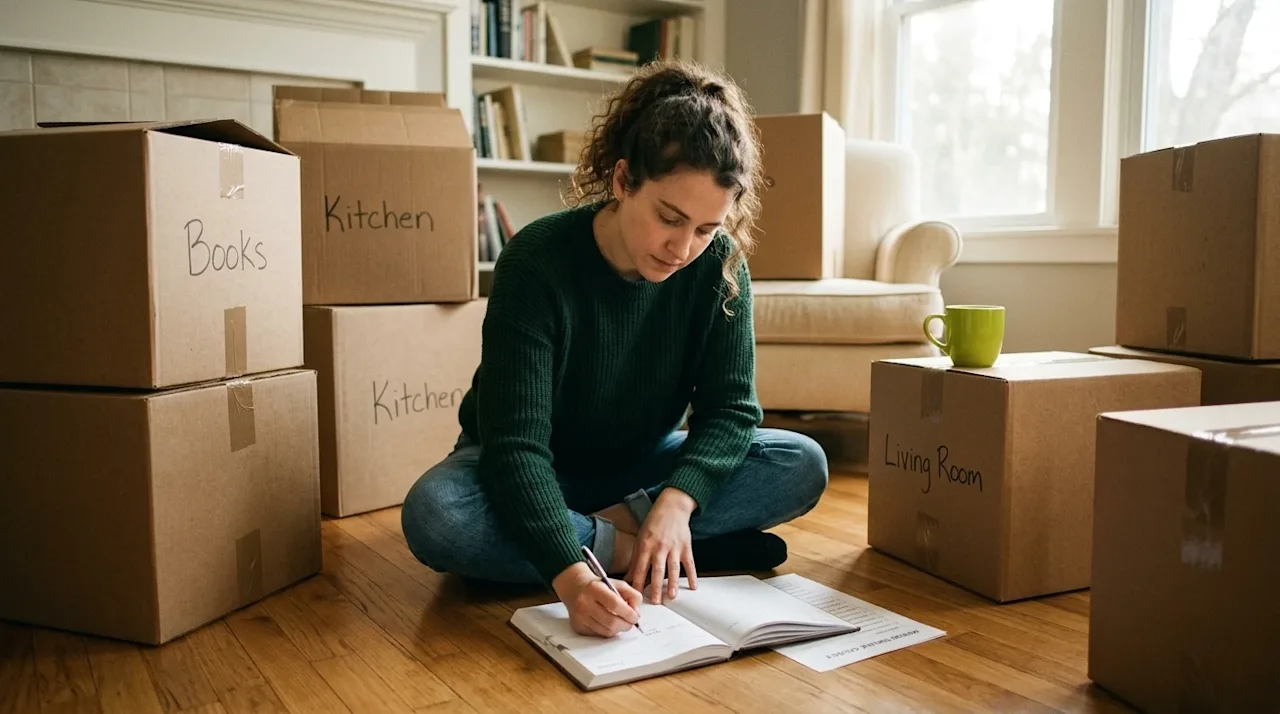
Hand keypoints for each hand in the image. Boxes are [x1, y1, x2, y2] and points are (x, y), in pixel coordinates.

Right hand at [551, 562, 642, 637]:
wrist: (575, 588)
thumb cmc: (599, 586)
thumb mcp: (617, 583)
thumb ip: (632, 595)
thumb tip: (636, 613)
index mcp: (595, 588)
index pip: (615, 604)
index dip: (629, 613)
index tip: (635, 616)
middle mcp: (584, 603)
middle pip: (611, 622)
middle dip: (626, 625)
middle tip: (630, 622)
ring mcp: (580, 617)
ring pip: (607, 631)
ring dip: (618, 629)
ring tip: (620, 621)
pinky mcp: (578, 627)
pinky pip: (599, 635)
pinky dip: (608, 631)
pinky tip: (608, 622)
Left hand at [627, 488, 698, 602]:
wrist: (672, 507)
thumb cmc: (654, 523)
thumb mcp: (640, 537)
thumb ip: (636, 557)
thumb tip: (629, 577)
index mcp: (645, 545)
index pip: (639, 568)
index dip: (636, 583)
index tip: (634, 596)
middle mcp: (660, 547)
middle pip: (657, 571)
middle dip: (655, 587)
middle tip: (654, 601)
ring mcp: (674, 547)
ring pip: (673, 568)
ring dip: (672, 583)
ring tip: (671, 596)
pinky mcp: (686, 547)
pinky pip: (689, 563)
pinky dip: (692, 575)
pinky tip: (692, 586)